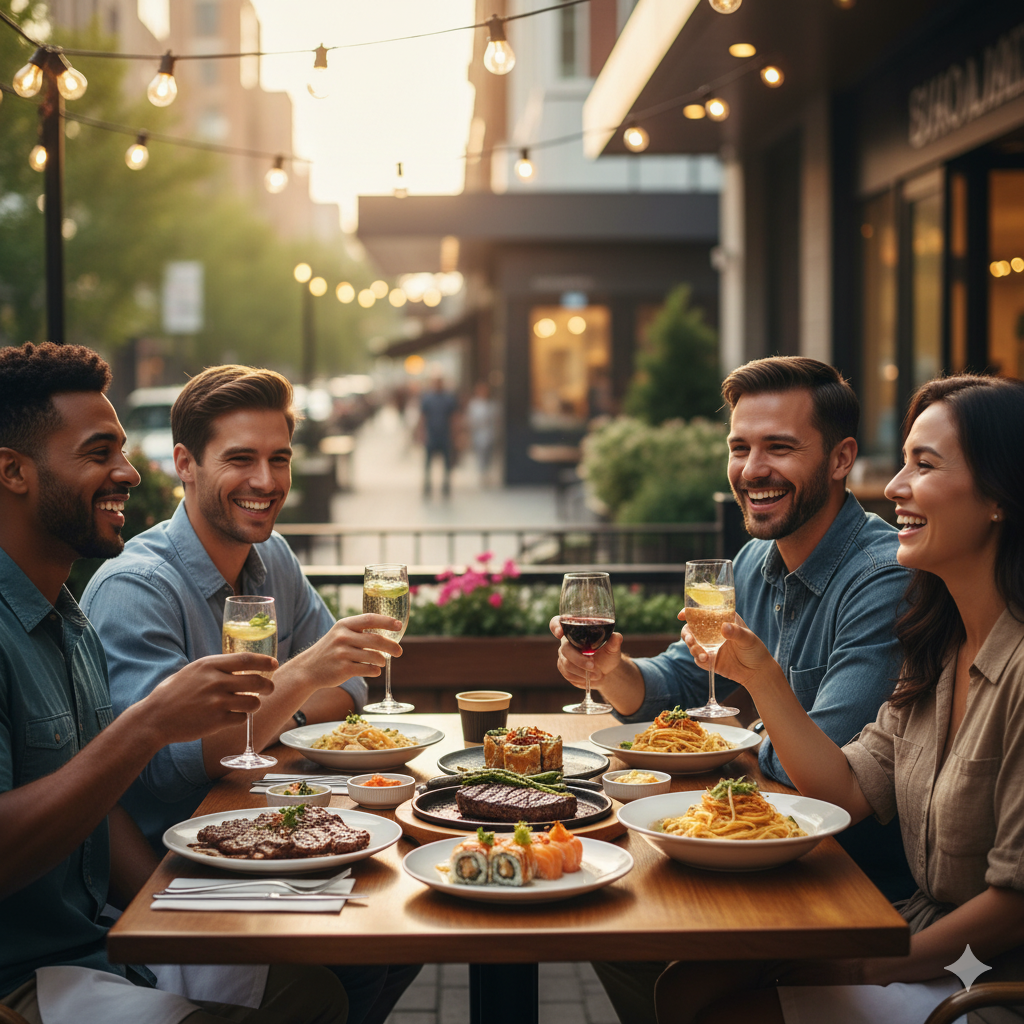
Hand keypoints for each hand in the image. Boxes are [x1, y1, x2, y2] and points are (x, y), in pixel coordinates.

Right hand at [141, 652, 276, 743]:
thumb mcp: (193, 671)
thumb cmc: (173, 693)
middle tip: (269, 688)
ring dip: (255, 704)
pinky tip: (232, 717)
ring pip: (253, 702)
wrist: (155, 718)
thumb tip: (241, 665)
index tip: (274, 664)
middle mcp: (215, 681)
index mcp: (209, 665)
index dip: (264, 662)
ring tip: (250, 704)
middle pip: (256, 681)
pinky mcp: (217, 721)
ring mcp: (217, 702)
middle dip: (268, 686)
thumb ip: (215, 668)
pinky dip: (240, 718)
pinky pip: (241, 718)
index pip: (246, 659)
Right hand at [289, 613, 403, 686]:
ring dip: (382, 660)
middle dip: (392, 646)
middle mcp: (343, 637)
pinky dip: (375, 670)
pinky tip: (375, 670)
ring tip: (382, 661)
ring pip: (374, 656)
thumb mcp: (340, 634)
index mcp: (344, 625)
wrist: (308, 669)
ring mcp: (342, 653)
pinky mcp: (343, 669)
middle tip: (399, 652)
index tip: (399, 625)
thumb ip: (360, 631)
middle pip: (376, 639)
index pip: (370, 619)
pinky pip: (368, 669)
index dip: (387, 621)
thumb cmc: (331, 650)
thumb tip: (388, 634)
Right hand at [549, 614, 623, 690]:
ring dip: (582, 671)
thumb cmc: (607, 655)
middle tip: (593, 666)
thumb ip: (614, 642)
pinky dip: (580, 678)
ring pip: (566, 664)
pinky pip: (568, 674)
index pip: (557, 623)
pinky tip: (589, 678)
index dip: (555, 626)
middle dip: (579, 660)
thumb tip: (617, 637)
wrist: (605, 671)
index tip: (560, 633)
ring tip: (597, 674)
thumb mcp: (612, 649)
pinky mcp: (563, 668)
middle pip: (565, 649)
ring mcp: (563, 655)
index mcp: (576, 631)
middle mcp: (566, 641)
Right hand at [679, 610, 773, 690]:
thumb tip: (724, 627)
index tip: (682, 615)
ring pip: (691, 643)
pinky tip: (707, 661)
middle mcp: (712, 631)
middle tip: (690, 640)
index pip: (702, 612)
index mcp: (721, 620)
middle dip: (686, 633)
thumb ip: (736, 632)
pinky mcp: (709, 659)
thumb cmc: (755, 650)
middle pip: (691, 628)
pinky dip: (699, 659)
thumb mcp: (748, 638)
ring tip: (703, 655)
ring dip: (693, 648)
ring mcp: (709, 646)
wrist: (757, 672)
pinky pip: (697, 658)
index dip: (689, 612)